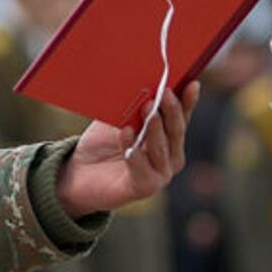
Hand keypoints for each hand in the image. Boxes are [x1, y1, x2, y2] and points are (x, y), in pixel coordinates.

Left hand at [56, 83, 198, 218]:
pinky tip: (126, 133)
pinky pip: (141, 168)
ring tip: (147, 109)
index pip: (182, 118)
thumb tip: (143, 84)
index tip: (191, 84)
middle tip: (164, 93)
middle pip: (175, 132)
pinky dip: (134, 151)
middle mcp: (170, 158)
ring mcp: (160, 174)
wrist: (80, 172)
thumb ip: (133, 106)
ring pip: (161, 149)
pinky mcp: (144, 188)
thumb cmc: (103, 144)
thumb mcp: (119, 119)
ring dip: (154, 128)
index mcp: (169, 139)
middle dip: (171, 111)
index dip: (188, 102)